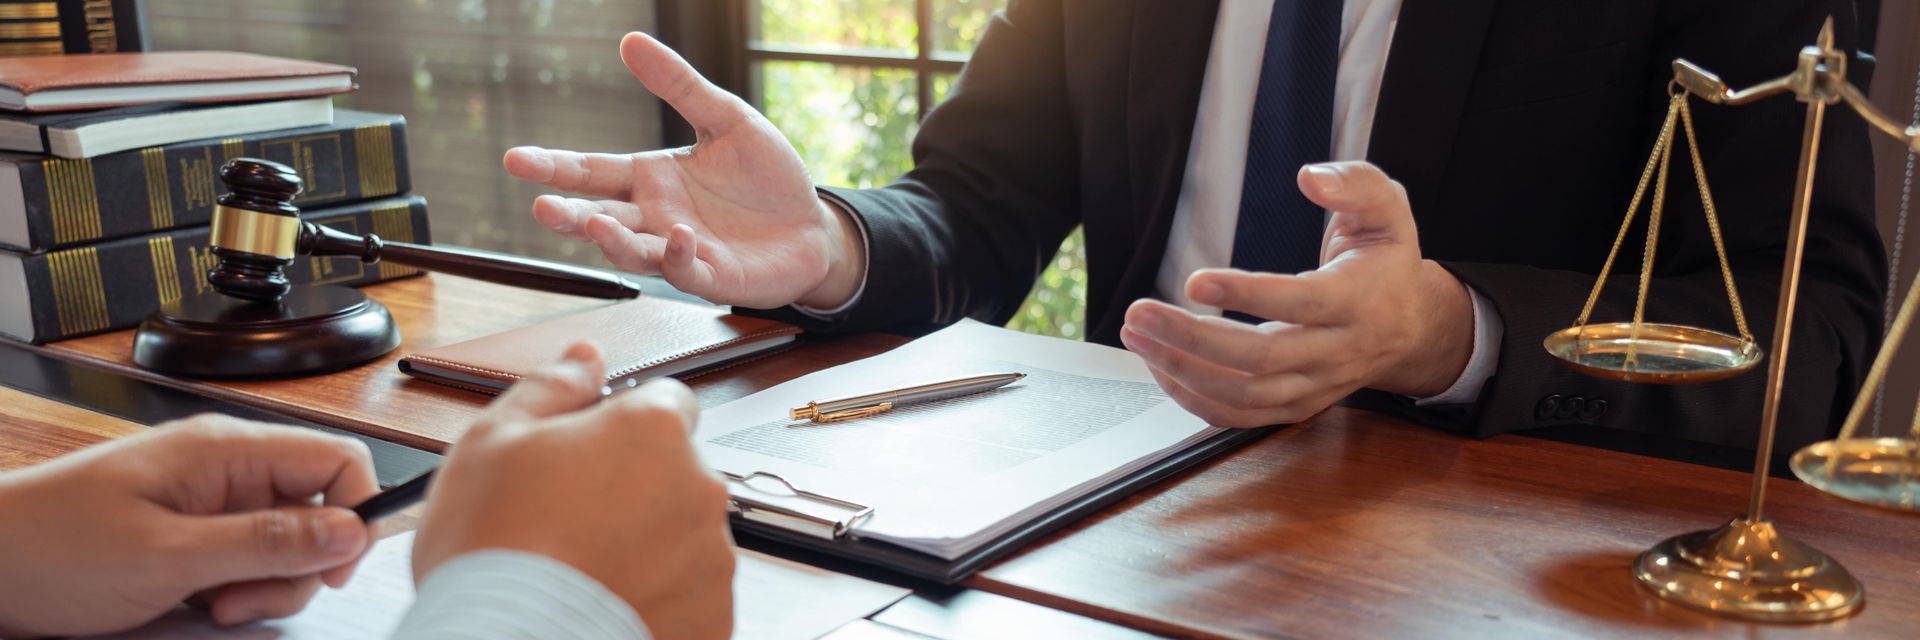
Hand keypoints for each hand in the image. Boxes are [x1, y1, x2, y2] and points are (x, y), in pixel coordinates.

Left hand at [0, 417, 377, 636]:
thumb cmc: (51, 547)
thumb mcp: (168, 556)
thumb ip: (266, 543)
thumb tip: (348, 532)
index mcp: (225, 452)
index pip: (336, 460)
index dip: (353, 514)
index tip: (333, 569)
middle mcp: (225, 470)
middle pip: (315, 512)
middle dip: (295, 567)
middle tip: (246, 600)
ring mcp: (209, 503)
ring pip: (284, 545)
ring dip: (263, 587)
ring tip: (211, 605)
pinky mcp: (192, 535)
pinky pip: (245, 562)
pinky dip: (235, 591)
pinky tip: (196, 602)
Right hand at [412, 343, 734, 639]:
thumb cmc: (494, 550)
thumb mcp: (494, 439)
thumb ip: (552, 387)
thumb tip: (584, 357)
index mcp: (653, 430)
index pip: (665, 401)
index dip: (623, 425)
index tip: (592, 453)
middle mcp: (698, 488)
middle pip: (676, 471)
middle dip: (635, 487)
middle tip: (572, 519)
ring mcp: (711, 557)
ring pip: (684, 534)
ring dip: (650, 543)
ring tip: (585, 569)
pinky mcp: (713, 616)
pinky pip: (691, 594)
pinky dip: (660, 596)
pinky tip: (607, 602)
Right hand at [505, 32, 864, 309]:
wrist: (813, 225)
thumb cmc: (766, 177)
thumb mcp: (727, 119)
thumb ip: (681, 86)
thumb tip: (631, 41)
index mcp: (650, 178)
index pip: (592, 171)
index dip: (554, 166)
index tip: (516, 159)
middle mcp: (654, 216)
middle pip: (599, 216)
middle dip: (568, 214)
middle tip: (542, 205)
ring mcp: (679, 250)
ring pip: (632, 250)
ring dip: (611, 240)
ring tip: (593, 223)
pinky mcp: (712, 277)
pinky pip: (685, 271)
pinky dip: (676, 255)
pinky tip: (677, 235)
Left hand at [1119, 162, 1475, 428]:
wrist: (1411, 328)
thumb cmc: (1385, 259)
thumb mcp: (1387, 210)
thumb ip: (1356, 185)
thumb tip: (1309, 177)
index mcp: (1359, 301)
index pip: (1299, 304)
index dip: (1245, 294)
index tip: (1193, 279)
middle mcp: (1338, 352)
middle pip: (1260, 358)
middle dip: (1191, 338)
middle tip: (1138, 313)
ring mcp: (1317, 386)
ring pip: (1245, 396)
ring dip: (1182, 371)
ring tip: (1136, 337)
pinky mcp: (1297, 406)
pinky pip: (1241, 416)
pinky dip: (1194, 397)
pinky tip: (1160, 365)